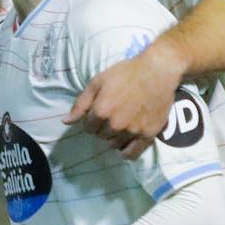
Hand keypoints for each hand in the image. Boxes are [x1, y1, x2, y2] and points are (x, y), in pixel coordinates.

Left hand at [68, 38, 190, 156]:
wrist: (158, 71)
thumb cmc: (126, 73)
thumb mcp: (98, 81)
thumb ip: (81, 103)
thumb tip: (66, 122)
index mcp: (101, 111)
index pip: (88, 128)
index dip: (91, 120)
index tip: (99, 112)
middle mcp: (116, 124)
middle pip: (101, 136)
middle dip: (102, 128)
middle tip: (113, 115)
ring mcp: (133, 131)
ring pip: (114, 145)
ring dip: (114, 138)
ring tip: (122, 124)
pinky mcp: (148, 135)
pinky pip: (132, 154)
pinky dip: (126, 153)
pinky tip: (125, 146)